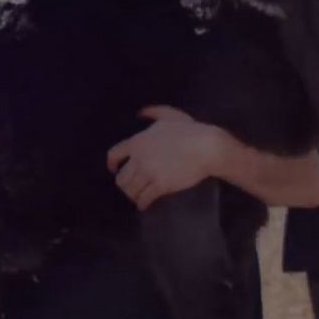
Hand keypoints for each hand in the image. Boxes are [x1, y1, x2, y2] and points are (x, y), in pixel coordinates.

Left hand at [106, 106, 222, 209]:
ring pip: (130, 190)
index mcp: (137, 142)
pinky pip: (144, 198)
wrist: (206, 147)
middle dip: (125, 184)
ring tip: (138, 197)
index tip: (114, 170)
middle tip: (131, 187)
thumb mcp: (169, 115)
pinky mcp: (160, 185)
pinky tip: (144, 205)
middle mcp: (139, 158)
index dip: (112, 164)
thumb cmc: (190, 130)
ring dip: (133, 195)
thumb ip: (153, 112)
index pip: (113, 155)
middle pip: (121, 178)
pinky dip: (142, 204)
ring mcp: (149, 173)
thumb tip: (140, 113)